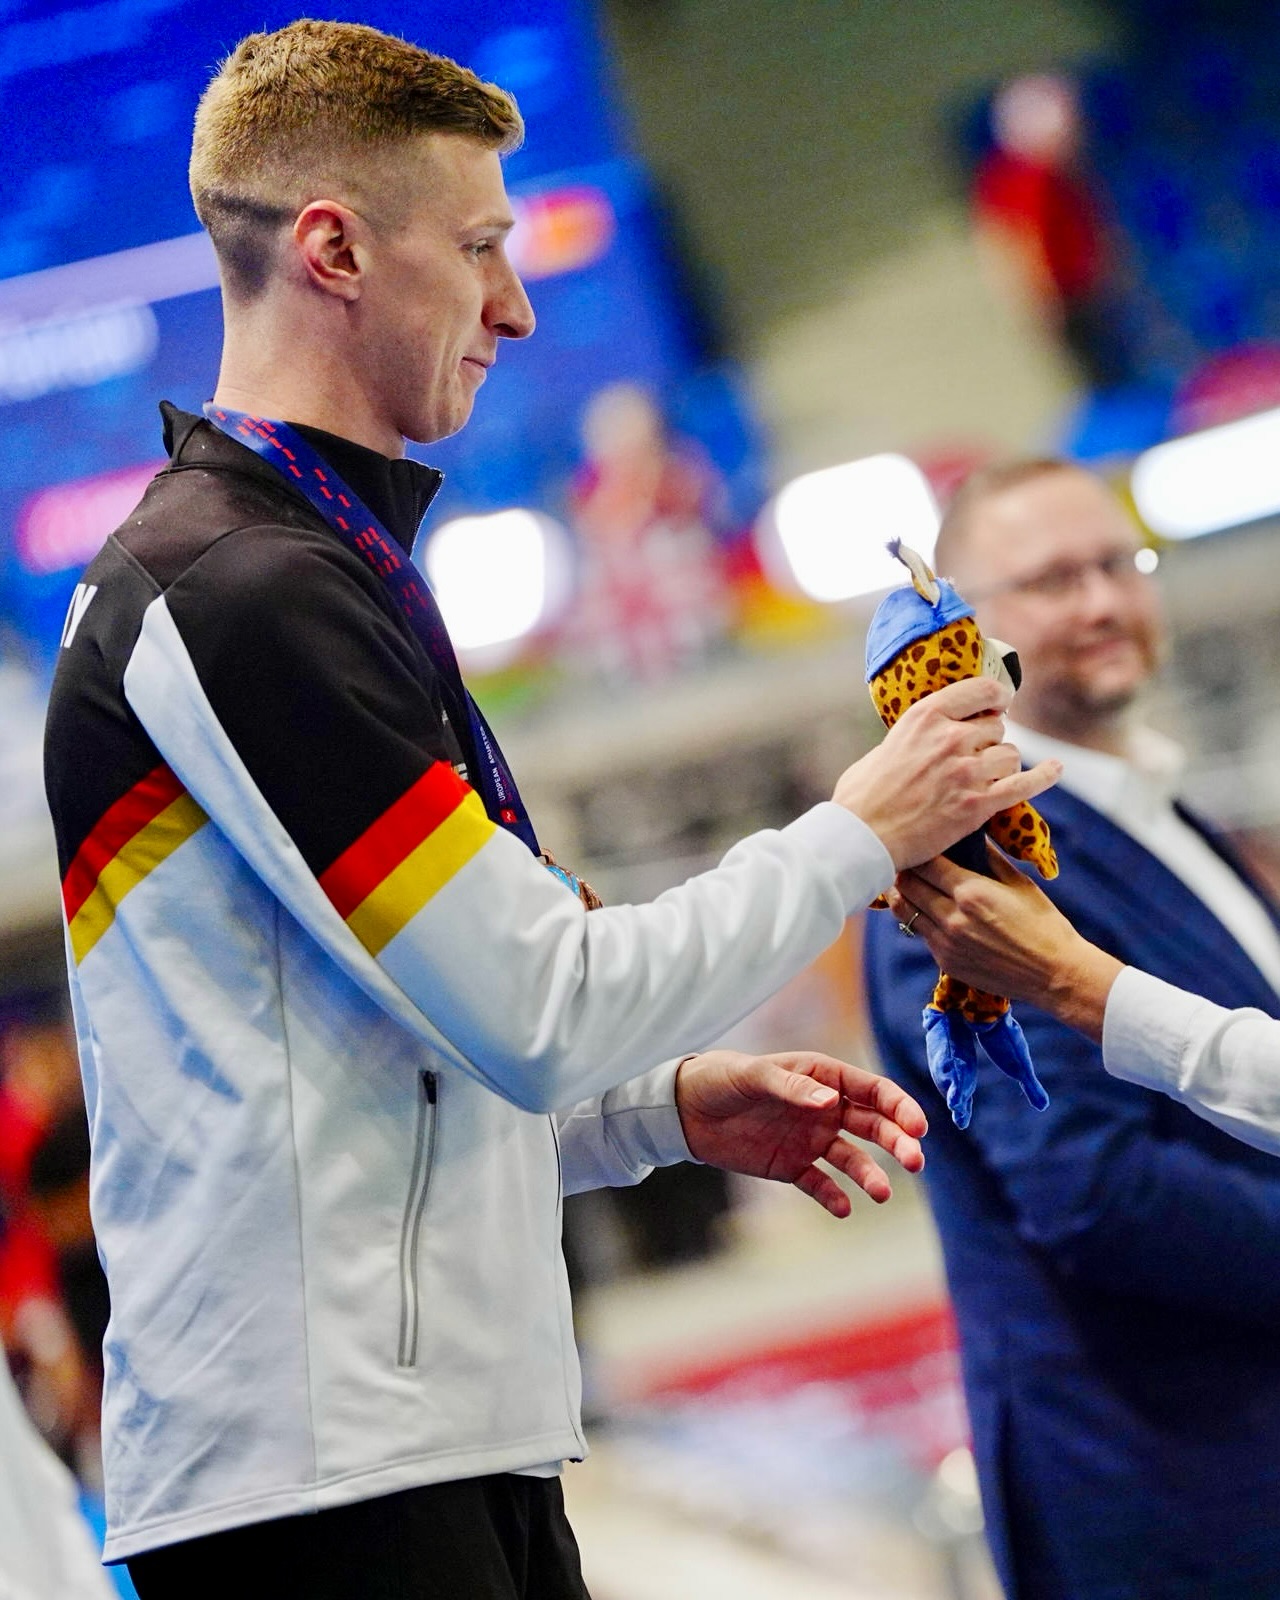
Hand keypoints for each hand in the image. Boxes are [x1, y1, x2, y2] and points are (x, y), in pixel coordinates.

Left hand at [674, 1049, 926, 1214]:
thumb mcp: (753, 1077)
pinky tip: (842, 1208)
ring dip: (869, 1174)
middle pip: (873, 1126)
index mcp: (823, 1077)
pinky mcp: (792, 1166)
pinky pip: (820, 1184)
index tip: (918, 1127)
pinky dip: (833, 1196)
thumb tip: (830, 1101)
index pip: (873, 1091)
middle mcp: (825, 1108)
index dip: (899, 1107)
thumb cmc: (722, 1079)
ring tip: (880, 1193)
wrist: (686, 1110)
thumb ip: (791, 1088)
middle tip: (914, 1161)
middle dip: (898, 1142)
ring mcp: (811, 1139)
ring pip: (852, 1159)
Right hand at [834, 678, 1061, 868]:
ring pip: (1009, 755)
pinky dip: (1044, 777)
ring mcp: (966, 771)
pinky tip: (1055, 770)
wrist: (862, 836)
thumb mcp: (885, 746)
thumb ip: (916, 736)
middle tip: (976, 756)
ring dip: (1001, 764)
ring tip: (985, 777)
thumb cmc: (862, 796)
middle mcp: (950, 737)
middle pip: (996, 728)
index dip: (995, 696)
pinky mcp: (978, 804)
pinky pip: (1024, 784)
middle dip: (989, 741)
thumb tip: (931, 736)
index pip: (979, 690)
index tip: (999, 702)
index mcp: (924, 716)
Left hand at [886, 844, 1122, 1040]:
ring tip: (910, 884)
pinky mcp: (945, 962)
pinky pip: (921, 934)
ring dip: (906, 895)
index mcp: (971, 892)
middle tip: (907, 861)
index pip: (925, 863)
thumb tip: (970, 835)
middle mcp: (952, 918)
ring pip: (906, 911)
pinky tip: (930, 911)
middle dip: (905, 870)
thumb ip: (988, 858)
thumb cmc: (1043, 924)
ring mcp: (945, 943)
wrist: (1054, 973)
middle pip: (907, 885)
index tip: (920, 844)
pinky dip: (921, 919)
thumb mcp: (1019, 883)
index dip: (920, 851)